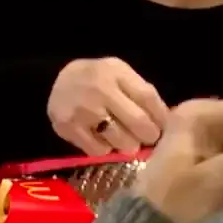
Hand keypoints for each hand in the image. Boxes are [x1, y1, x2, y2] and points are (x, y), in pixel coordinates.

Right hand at [47, 57, 168, 155]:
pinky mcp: (68, 128)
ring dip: (130, 145)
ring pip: (120, 140)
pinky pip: (98, 150)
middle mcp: (100, 90)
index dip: (161, 116)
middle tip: (148, 138)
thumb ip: (142, 91)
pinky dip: (107, 149)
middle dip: (149, 135)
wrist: (55, 81)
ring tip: (128, 141)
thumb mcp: (120, 73)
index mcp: (116, 73)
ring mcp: (83, 111)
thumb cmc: (97, 78)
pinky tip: (106, 141)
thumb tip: (167, 118)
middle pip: (137, 121)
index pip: (147, 97)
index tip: (165, 127)